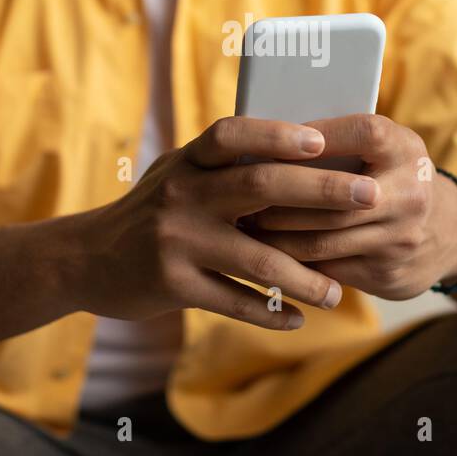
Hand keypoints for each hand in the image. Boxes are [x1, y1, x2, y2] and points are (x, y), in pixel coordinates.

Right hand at [75, 117, 373, 329]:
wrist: (87, 259)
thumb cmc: (152, 209)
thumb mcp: (179, 173)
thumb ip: (226, 163)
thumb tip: (306, 148)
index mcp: (188, 160)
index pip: (233, 135)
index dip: (277, 135)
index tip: (322, 141)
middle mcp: (182, 194)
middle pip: (261, 187)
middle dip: (322, 192)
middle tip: (369, 198)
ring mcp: (176, 241)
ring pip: (258, 258)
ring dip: (305, 277)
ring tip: (337, 292)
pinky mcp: (172, 285)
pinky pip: (234, 303)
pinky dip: (270, 314)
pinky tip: (297, 320)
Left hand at [240, 114, 456, 299]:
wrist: (451, 233)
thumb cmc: (394, 177)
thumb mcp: (386, 150)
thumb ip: (343, 142)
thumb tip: (268, 136)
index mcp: (406, 150)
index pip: (362, 134)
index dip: (315, 137)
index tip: (271, 142)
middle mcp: (410, 194)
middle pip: (332, 198)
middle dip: (279, 198)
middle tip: (239, 194)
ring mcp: (400, 238)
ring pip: (322, 240)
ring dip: (276, 235)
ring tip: (243, 224)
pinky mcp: (388, 274)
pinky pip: (327, 270)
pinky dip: (292, 262)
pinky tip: (265, 254)